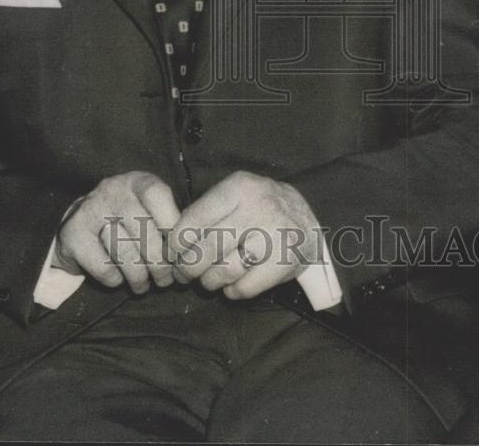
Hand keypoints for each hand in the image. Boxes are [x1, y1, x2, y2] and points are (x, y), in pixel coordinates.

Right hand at [56, 171, 179, 293]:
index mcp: (135, 181)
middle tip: (165, 279)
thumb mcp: (149, 210)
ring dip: (140, 277)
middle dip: (160, 264)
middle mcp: (111, 190)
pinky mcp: (73, 236)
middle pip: (144, 231)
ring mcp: (89, 211)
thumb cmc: (128, 219)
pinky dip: (116, 280)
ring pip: (126, 253)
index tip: (178, 249)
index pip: (157, 195)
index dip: (171, 224)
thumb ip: (169, 223)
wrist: (80, 223)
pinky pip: (104, 268)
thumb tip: (189, 252)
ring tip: (144, 284)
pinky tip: (118, 277)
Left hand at [167, 171, 321, 299]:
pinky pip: (246, 287)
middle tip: (183, 273)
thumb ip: (207, 212)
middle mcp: (258, 208)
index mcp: (239, 188)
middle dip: (188, 267)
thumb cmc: (259, 208)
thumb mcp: (235, 196)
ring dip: (209, 281)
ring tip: (208, 280)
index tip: (172, 253)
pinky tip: (231, 286)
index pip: (195, 219)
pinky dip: (232, 291)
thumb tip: (171, 242)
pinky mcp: (286, 261)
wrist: (307, 220)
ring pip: (225, 269)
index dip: (177, 241)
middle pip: (208, 247)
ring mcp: (274, 235)